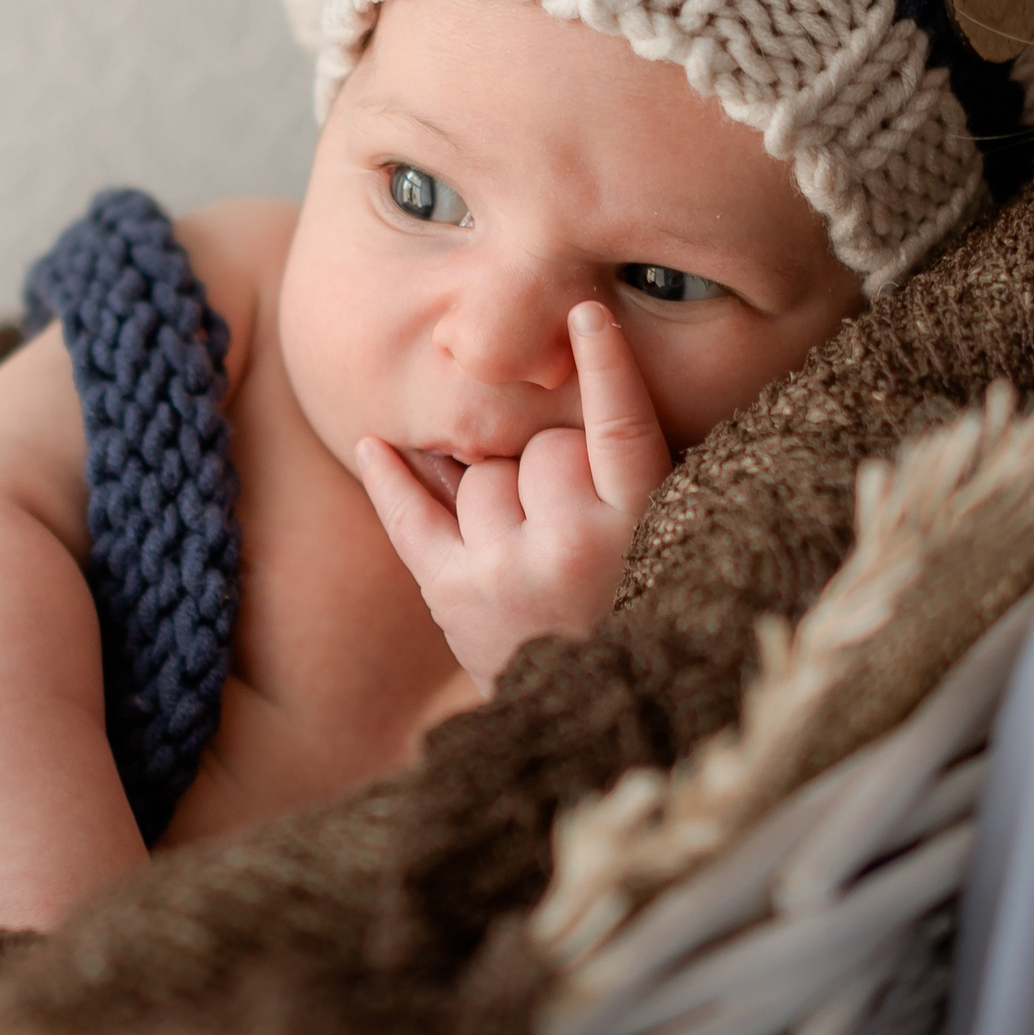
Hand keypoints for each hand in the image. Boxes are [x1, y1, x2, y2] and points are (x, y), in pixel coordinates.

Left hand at [356, 301, 671, 693]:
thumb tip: (555, 375)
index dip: (606, 365)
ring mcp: (508, 569)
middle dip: (548, 472)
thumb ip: (623, 476)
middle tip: (575, 534)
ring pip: (479, 477)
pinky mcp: (456, 595)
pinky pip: (411, 516)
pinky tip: (374, 443)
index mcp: (645, 525)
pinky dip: (391, 479)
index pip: (623, 423)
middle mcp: (575, 544)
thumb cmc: (632, 613)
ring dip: (496, 497)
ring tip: (533, 554)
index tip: (585, 311)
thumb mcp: (659, 544)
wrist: (598, 723)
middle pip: (538, 448)